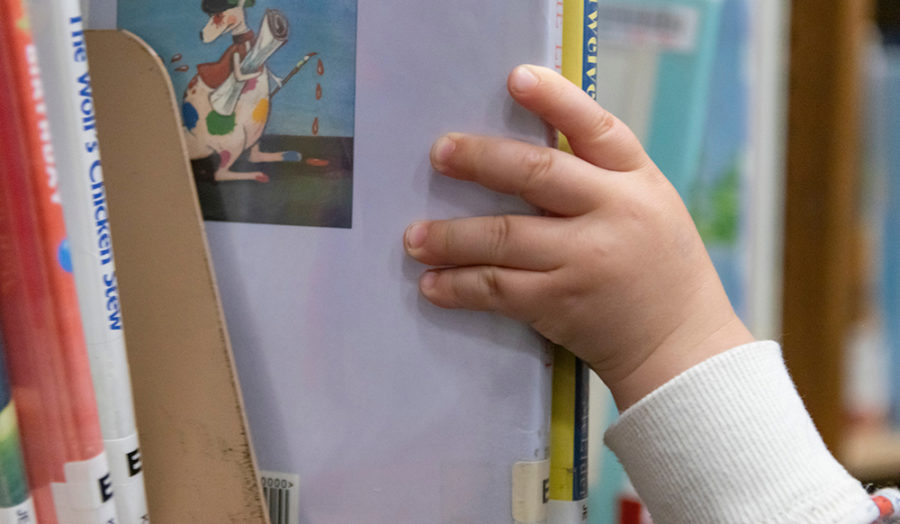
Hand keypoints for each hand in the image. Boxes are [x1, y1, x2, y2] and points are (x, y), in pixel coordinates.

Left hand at [404, 65, 753, 409]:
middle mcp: (613, 214)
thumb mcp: (649, 205)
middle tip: (439, 153)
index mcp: (638, 180)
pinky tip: (432, 284)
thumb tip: (523, 151)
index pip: (596, 127)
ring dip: (451, 236)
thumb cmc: (660, 267)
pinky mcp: (560, 304)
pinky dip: (459, 286)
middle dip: (480, 160)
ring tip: (414, 236)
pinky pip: (497, 290)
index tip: (515, 78)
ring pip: (504, 237)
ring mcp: (585, 261)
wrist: (682, 345)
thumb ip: (600, 178)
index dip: (555, 99)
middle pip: (536, 173)